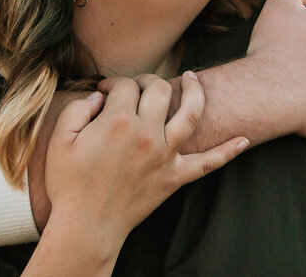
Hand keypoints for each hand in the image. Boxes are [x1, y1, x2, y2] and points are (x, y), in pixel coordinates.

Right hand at [41, 74, 247, 258]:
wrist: (87, 226)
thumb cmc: (70, 184)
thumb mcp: (60, 140)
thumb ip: (77, 109)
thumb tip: (100, 96)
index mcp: (117, 122)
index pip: (127, 86)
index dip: (115, 84)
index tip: (106, 91)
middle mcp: (147, 134)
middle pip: (160, 90)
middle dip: (149, 81)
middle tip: (140, 86)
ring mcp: (164, 156)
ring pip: (191, 114)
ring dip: (196, 92)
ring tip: (195, 79)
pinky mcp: (174, 178)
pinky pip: (208, 164)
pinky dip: (228, 151)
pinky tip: (245, 139)